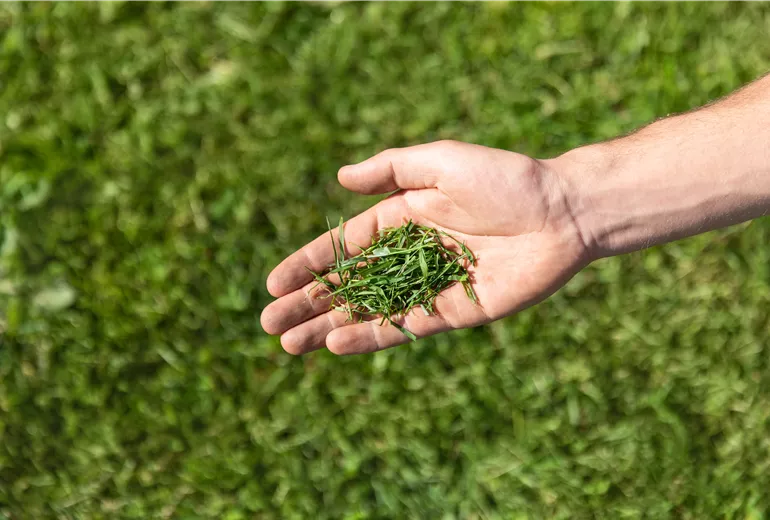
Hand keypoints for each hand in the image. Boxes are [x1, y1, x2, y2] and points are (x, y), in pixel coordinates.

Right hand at [260, 140, 589, 354]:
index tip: (273, 284)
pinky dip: (372, 336)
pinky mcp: (456, 312)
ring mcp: (431, 287)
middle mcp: (411, 255)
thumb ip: (391, 170)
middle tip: (268, 325)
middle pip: (348, 286)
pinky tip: (338, 344)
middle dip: (308, 305)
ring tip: (289, 345)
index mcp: (403, 217)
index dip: (307, 265)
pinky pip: (406, 326)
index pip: (343, 248)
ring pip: (369, 312)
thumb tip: (341, 178)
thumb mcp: (442, 161)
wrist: (564, 213)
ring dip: (329, 328)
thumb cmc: (506, 179)